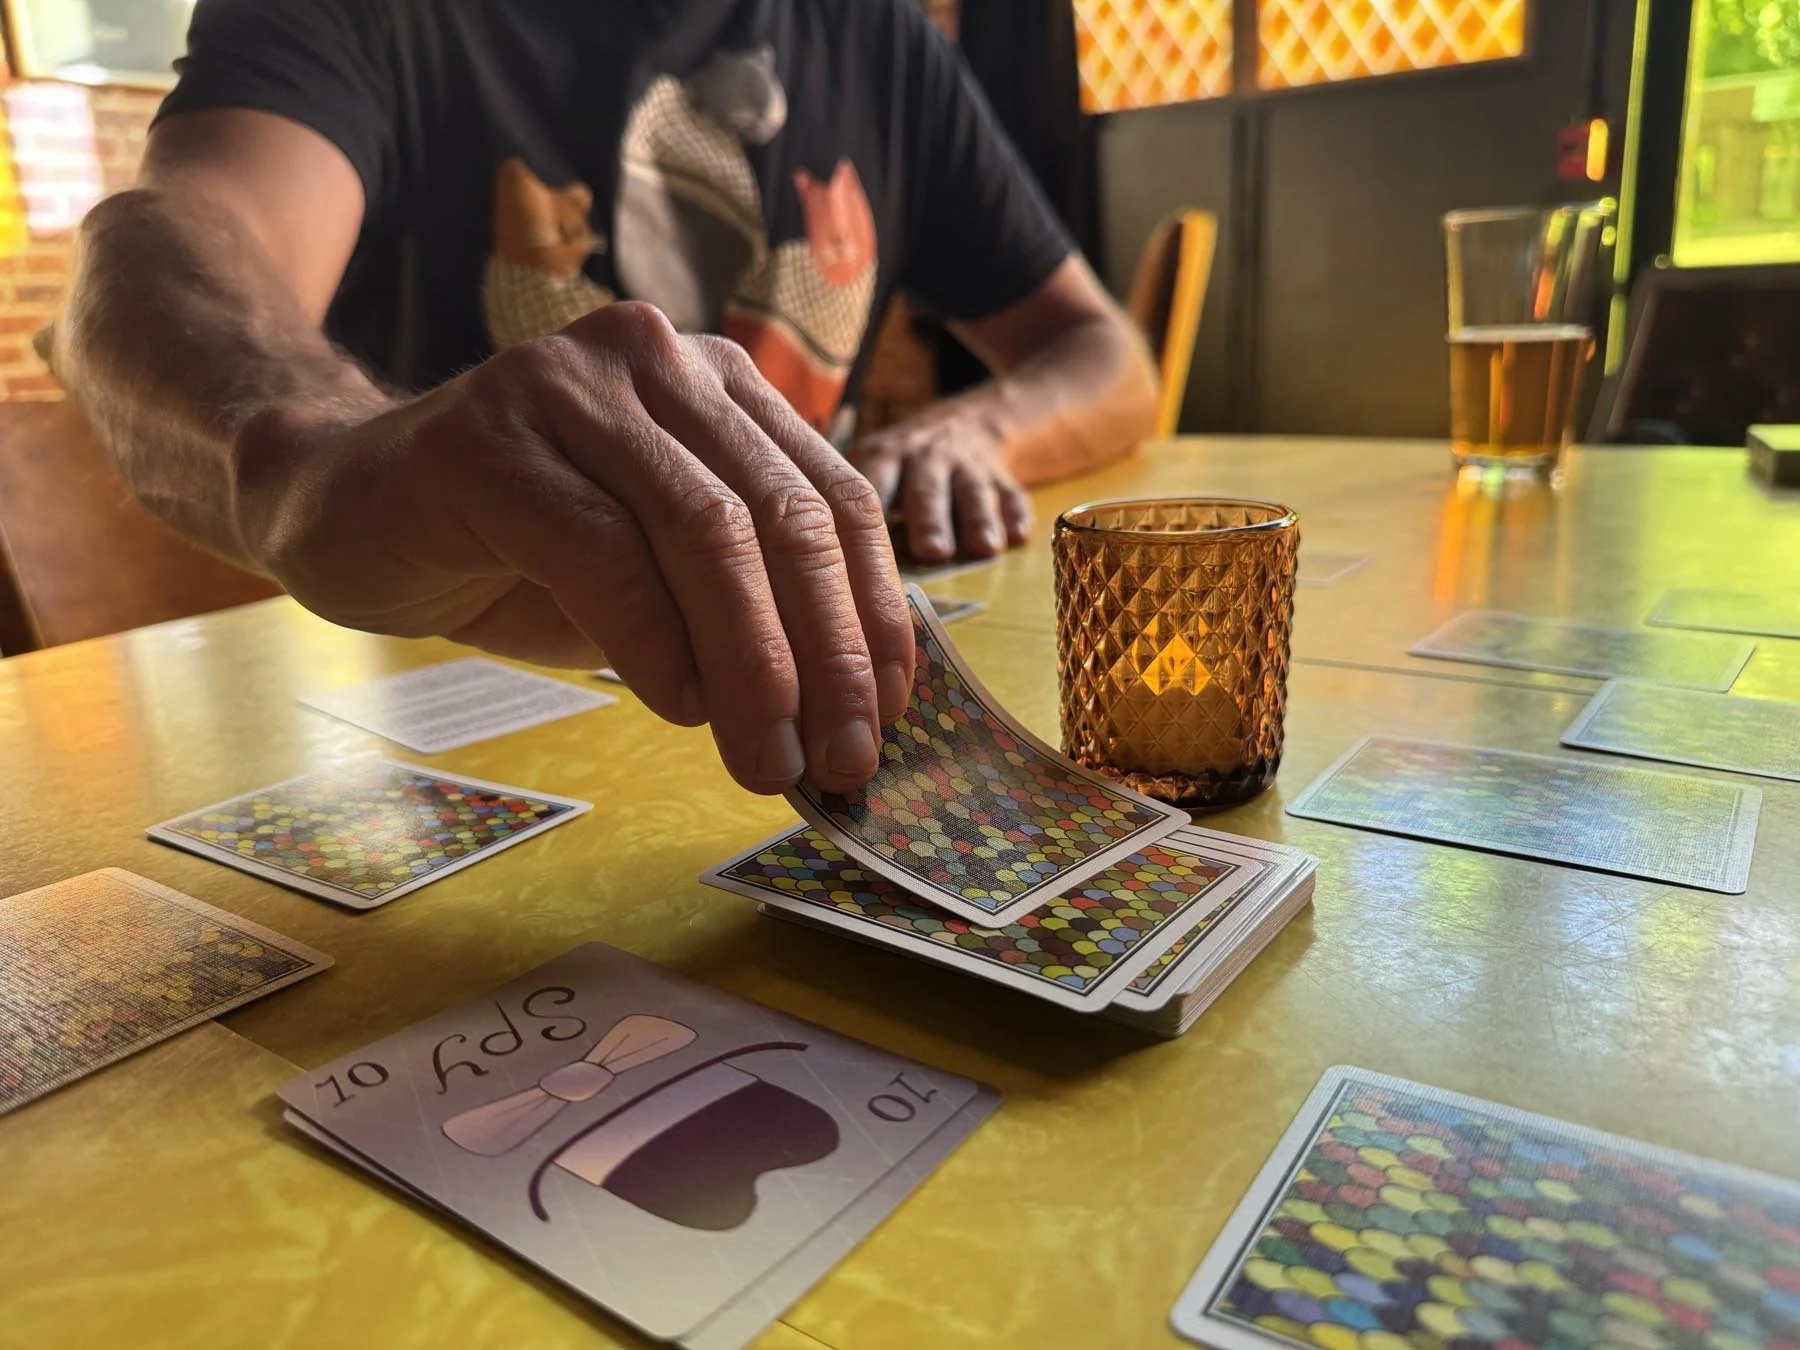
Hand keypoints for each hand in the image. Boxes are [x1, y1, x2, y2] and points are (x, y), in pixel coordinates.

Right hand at [233, 303, 913, 795]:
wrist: (345, 508)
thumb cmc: (519, 550)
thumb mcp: (660, 574)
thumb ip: (746, 605)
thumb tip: (844, 712)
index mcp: (719, 386)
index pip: (833, 497)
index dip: (872, 613)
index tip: (890, 713)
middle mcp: (656, 363)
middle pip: (781, 516)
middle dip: (827, 653)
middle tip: (842, 760)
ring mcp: (568, 387)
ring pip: (704, 532)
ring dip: (753, 665)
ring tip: (767, 759)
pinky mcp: (487, 439)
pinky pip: (603, 551)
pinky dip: (654, 643)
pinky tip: (676, 707)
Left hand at [848, 396, 1032, 563]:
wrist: (968, 423)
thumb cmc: (900, 463)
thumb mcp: (868, 463)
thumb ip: (841, 500)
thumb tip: (796, 559)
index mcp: (883, 456)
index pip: (869, 482)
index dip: (863, 516)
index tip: (856, 552)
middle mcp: (924, 458)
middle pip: (925, 487)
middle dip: (930, 518)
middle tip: (932, 551)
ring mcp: (966, 467)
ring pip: (972, 491)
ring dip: (977, 518)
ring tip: (983, 548)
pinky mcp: (1002, 477)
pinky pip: (1011, 492)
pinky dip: (1015, 513)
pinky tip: (1017, 536)